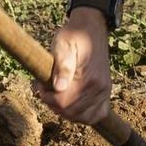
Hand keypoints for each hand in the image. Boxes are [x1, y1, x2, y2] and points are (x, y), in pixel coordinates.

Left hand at [42, 8, 112, 123]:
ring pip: (84, 117)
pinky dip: (84, 116)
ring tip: (57, 97)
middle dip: (54, 105)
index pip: (64, 102)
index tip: (39, 86)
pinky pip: (97, 114)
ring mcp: (104, 91)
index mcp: (88, 78)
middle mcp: (99, 88)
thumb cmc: (73, 35)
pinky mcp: (105, 91)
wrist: (92, 28)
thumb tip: (58, 88)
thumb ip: (62, 66)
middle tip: (45, 90)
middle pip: (72, 112)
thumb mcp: (62, 44)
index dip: (47, 98)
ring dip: (67, 112)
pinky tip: (73, 106)